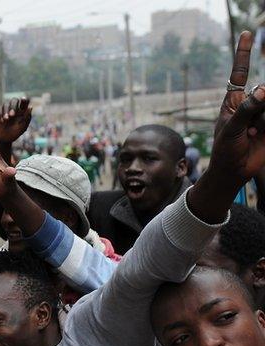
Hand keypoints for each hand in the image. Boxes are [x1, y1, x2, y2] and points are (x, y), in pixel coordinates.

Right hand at [0, 98, 32, 144]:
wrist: (3, 140)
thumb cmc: (14, 133)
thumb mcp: (22, 128)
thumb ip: (27, 118)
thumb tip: (30, 107)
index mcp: (22, 111)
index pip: (24, 102)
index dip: (24, 100)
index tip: (23, 99)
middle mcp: (13, 108)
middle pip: (14, 101)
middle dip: (13, 106)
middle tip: (12, 115)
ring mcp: (5, 110)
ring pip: (6, 104)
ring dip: (6, 111)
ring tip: (6, 119)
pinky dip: (0, 114)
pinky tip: (2, 121)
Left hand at [208, 31, 264, 181]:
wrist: (234, 171)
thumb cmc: (225, 149)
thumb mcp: (231, 129)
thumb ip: (247, 109)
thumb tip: (264, 89)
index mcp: (233, 101)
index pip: (240, 73)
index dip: (244, 53)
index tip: (247, 34)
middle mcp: (250, 104)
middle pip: (263, 91)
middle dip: (259, 108)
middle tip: (250, 129)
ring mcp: (263, 114)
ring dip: (263, 122)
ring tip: (254, 135)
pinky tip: (259, 135)